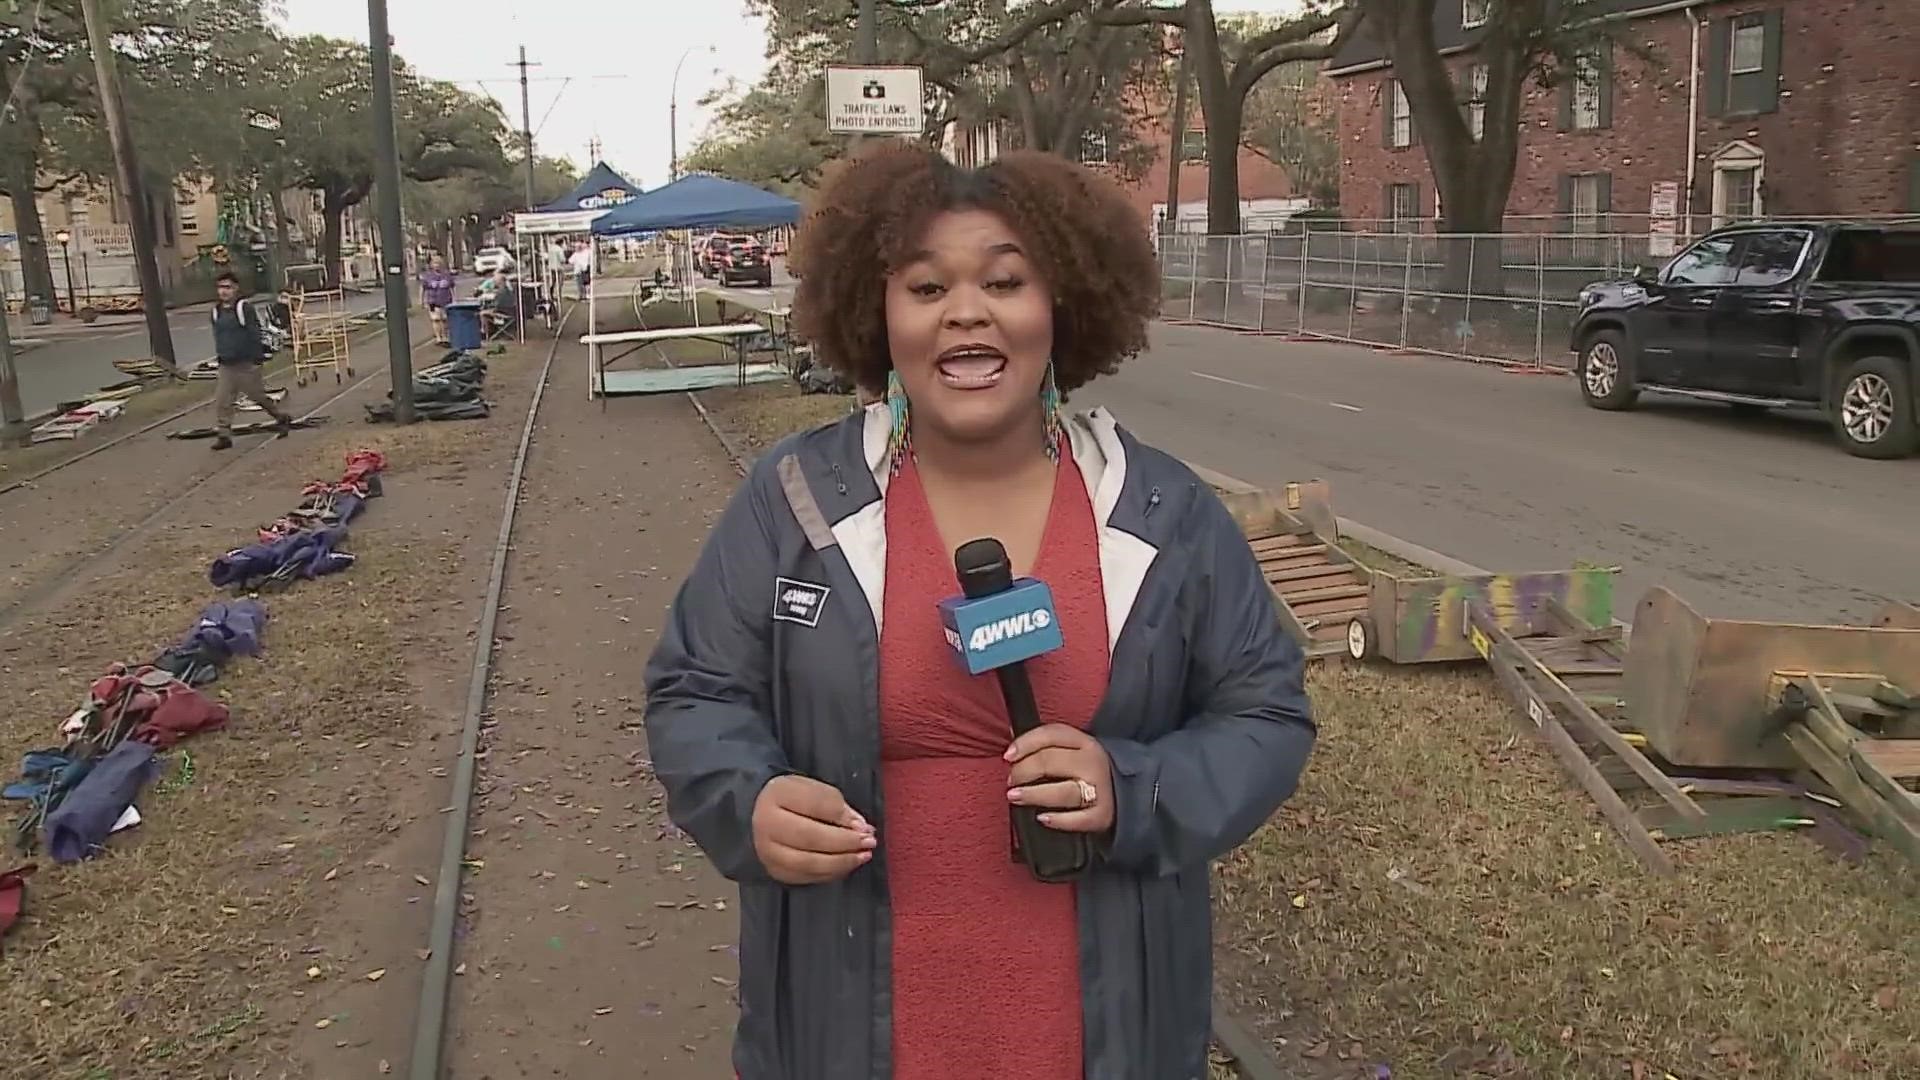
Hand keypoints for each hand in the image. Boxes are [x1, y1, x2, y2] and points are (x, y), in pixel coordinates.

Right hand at [751, 774, 875, 885]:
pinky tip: (846, 865)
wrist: (759, 813)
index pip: (815, 804)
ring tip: (862, 856)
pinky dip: (831, 873)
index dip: (842, 816)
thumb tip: (860, 827)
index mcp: (777, 793)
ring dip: (842, 861)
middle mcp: (766, 823)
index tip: (864, 825)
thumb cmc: (793, 799)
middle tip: (868, 842)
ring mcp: (767, 851)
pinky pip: (806, 877)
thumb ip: (836, 805)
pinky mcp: (774, 871)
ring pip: (809, 862)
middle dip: (845, 842)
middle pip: (810, 836)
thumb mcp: (813, 789)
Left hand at [1004, 725, 1114, 834]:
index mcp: (1085, 742)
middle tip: (1011, 780)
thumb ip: (1046, 745)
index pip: (1051, 735)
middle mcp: (1093, 763)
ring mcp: (1099, 790)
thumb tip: (1011, 744)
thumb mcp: (1075, 749)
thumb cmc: (1089, 770)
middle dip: (1023, 770)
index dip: (1025, 743)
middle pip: (1050, 762)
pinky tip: (1042, 818)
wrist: (1130, 792)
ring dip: (1034, 794)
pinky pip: (1077, 820)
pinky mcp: (1101, 815)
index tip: (1007, 756)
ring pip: (1062, 791)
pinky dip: (1058, 820)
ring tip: (1014, 796)